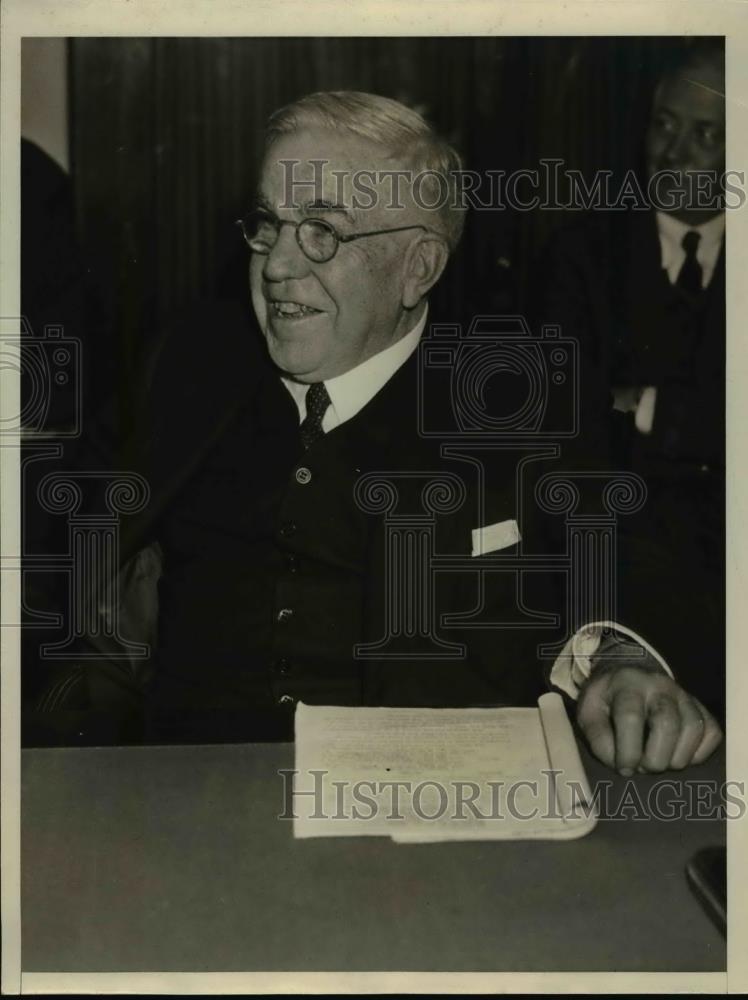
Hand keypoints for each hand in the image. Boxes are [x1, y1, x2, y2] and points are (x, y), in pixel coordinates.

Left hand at [577, 665, 721, 774]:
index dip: (628, 751)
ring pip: (693, 728)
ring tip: (659, 763)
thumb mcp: (589, 712)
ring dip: (677, 758)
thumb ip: (598, 738)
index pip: (630, 717)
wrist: (627, 676)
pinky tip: (678, 756)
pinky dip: (698, 753)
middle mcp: (659, 686)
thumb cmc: (606, 700)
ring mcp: (683, 695)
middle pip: (667, 723)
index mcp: (626, 685)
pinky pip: (712, 733)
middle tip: (643, 768)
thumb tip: (623, 766)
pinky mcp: (699, 707)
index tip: (624, 769)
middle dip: (655, 758)